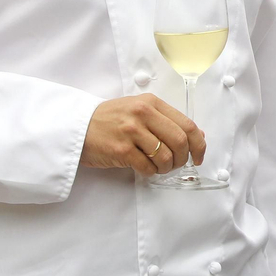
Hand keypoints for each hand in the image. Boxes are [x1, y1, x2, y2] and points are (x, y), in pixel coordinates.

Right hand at [80, 94, 204, 174]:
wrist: (77, 126)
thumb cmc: (110, 119)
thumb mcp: (140, 110)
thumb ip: (167, 120)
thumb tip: (198, 136)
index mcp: (151, 103)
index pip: (187, 124)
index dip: (198, 144)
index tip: (199, 156)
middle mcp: (143, 114)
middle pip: (180, 141)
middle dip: (183, 158)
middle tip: (177, 164)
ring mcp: (132, 131)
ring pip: (165, 156)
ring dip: (166, 167)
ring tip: (159, 167)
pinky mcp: (121, 150)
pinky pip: (147, 167)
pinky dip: (151, 172)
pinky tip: (145, 168)